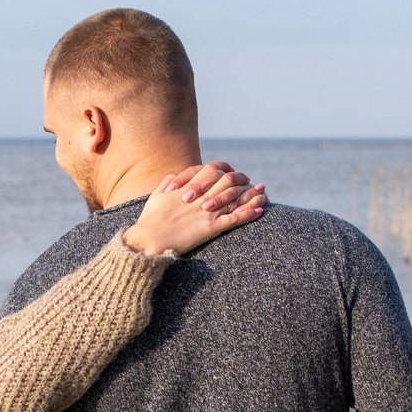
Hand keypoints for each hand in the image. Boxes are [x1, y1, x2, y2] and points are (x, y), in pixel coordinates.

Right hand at [121, 161, 267, 254]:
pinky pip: (235, 219)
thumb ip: (167, 183)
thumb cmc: (149, 221)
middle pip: (227, 182)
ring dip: (251, 194)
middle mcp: (201, 197)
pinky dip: (249, 213)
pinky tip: (260, 210)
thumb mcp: (156, 196)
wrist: (148, 240)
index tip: (233, 173)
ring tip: (263, 191)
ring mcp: (207, 212)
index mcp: (189, 188)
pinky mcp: (210, 228)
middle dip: (241, 179)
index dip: (225, 171)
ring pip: (235, 198)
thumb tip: (175, 177)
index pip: (212, 172)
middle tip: (251, 180)